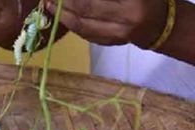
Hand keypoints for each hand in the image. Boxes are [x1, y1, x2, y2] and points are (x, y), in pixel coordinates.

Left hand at [45, 0, 167, 47]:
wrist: (162, 25)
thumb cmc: (150, 0)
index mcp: (132, 4)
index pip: (92, 2)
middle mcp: (123, 22)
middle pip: (84, 12)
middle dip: (64, 3)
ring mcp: (115, 36)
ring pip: (81, 26)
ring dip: (62, 14)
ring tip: (49, 4)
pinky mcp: (108, 43)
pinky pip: (84, 33)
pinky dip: (70, 23)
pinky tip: (61, 15)